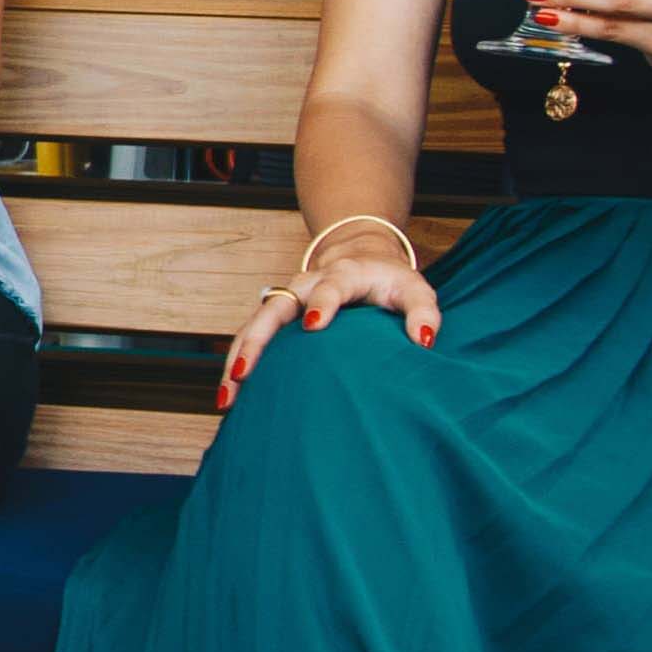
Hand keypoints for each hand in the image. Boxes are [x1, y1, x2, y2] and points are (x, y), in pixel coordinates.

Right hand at [218, 235, 440, 411]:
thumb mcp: (414, 290)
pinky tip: (229, 396)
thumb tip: (424, 341)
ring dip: (238, 357)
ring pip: (254, 324)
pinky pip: (251, 336)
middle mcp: (307, 284)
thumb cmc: (390, 280)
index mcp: (343, 276)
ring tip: (227, 395)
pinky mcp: (278, 315)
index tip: (313, 325)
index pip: (330, 287)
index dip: (322, 303)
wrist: (362, 255)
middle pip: (275, 307)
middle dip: (257, 339)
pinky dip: (238, 362)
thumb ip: (423, 313)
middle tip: (244, 371)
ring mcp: (288, 298)